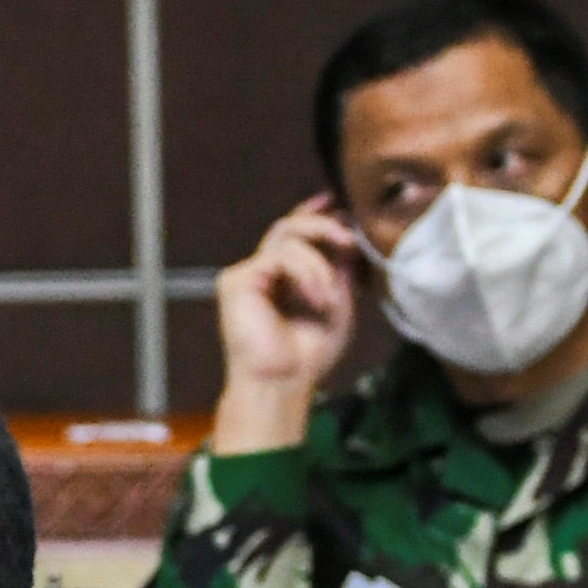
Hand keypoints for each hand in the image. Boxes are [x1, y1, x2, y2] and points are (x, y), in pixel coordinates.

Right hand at [213, 193, 361, 454]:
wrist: (281, 383)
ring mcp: (246, 275)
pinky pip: (279, 257)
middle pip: (289, 225)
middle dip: (324, 225)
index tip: (338, 205)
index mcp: (282, 277)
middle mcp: (261, 272)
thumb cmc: (307, 355)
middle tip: (350, 239)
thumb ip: (340, 271)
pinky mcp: (237, 281)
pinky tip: (315, 298)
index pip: (295, 233)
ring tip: (330, 295)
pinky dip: (306, 273)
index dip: (315, 214)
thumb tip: (348, 237)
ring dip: (319, 263)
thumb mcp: (338, 305)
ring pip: (287, 237)